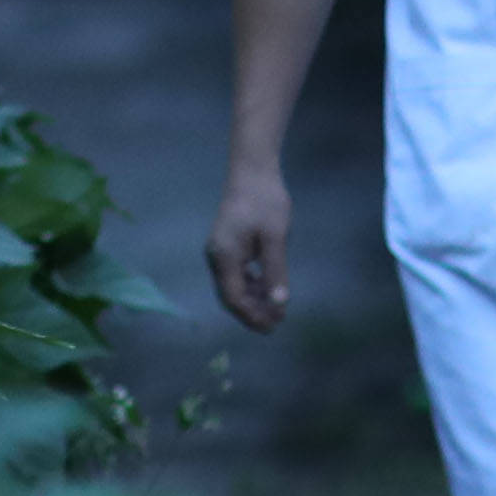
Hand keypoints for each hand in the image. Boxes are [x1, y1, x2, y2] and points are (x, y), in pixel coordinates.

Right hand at [206, 172, 291, 331]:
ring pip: (233, 287)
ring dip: (253, 300)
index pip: (233, 297)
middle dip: (252, 313)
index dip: (253, 315)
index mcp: (224, 256)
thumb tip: (279, 303)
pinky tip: (269, 288)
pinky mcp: (227, 246)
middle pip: (230, 296)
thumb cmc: (265, 201)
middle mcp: (217, 256)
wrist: (253, 171)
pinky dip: (252, 285)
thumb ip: (275, 271)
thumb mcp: (275, 238)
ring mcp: (220, 251)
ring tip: (277, 309)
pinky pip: (236, 274)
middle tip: (277, 323)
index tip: (275, 324)